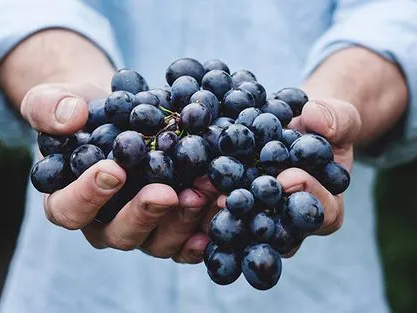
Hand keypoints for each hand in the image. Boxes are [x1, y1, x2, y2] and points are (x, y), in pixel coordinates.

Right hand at [21, 82, 218, 263]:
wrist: (120, 116)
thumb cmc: (84, 113)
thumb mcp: (56, 100)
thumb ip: (49, 107)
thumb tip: (70, 117)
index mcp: (69, 200)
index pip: (69, 210)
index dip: (88, 196)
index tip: (114, 170)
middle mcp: (105, 223)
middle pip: (120, 234)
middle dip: (145, 214)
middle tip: (166, 192)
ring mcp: (142, 228)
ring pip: (159, 241)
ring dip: (183, 220)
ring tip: (204, 191)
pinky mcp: (171, 225)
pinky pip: (187, 240)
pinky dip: (206, 230)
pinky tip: (222, 210)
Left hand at [200, 98, 361, 256]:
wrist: (296, 127)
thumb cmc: (322, 127)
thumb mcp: (338, 118)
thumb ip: (336, 119)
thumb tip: (315, 117)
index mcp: (325, 206)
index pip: (322, 213)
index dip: (307, 196)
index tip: (288, 177)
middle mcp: (292, 223)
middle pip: (278, 231)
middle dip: (256, 214)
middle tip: (233, 198)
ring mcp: (263, 219)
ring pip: (246, 229)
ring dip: (224, 214)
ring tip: (203, 195)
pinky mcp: (238, 210)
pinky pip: (223, 214)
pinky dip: (205, 204)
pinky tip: (187, 191)